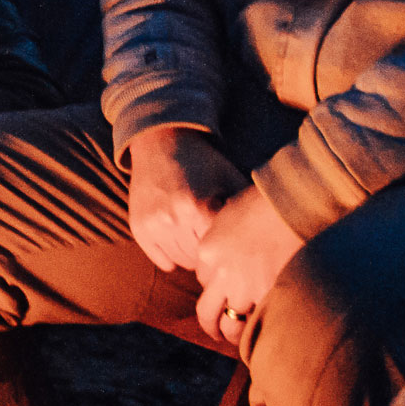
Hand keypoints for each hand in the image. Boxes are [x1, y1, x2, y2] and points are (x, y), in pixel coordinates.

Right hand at [127, 124, 243, 273]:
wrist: (162, 143)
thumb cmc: (203, 163)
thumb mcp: (230, 179)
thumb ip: (247, 209)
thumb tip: (265, 238)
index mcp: (200, 208)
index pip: (220, 249)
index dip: (229, 248)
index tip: (232, 243)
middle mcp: (174, 219)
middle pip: (201, 259)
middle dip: (211, 254)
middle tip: (216, 243)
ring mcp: (153, 225)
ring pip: (181, 261)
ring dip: (193, 256)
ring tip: (199, 239)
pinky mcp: (139, 227)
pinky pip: (161, 260)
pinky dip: (171, 258)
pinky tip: (181, 243)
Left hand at [192, 185, 305, 349]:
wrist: (293, 202)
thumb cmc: (266, 200)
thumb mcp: (230, 213)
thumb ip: (222, 234)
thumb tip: (226, 245)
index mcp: (208, 250)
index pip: (203, 279)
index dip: (213, 286)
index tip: (223, 289)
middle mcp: (221, 273)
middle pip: (207, 310)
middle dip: (210, 325)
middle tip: (216, 332)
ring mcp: (245, 287)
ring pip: (231, 324)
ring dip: (233, 334)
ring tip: (239, 340)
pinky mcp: (270, 294)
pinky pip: (259, 320)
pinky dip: (260, 328)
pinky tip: (265, 331)